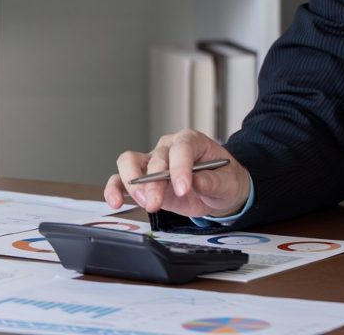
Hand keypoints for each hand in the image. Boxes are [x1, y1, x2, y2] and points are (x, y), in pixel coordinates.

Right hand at [104, 130, 251, 218]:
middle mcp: (169, 148)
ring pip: (130, 162)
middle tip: (157, 202)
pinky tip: (115, 202)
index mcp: (192, 141)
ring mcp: (153, 163)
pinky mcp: (143, 181)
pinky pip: (121, 180)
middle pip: (155, 158)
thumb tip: (197, 182)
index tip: (183, 189)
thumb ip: (213, 181)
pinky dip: (115, 189)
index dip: (180, 167)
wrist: (220, 191)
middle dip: (154, 181)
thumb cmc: (225, 180)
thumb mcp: (228, 182)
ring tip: (142, 202)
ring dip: (132, 183)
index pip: (181, 148)